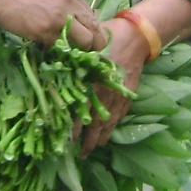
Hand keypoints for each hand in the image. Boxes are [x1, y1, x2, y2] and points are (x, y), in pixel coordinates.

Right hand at [0, 0, 105, 49]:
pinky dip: (57, 50)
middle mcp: (70, 3)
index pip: (92, 15)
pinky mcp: (47, 31)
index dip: (91, 30)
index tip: (86, 39)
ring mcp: (60, 18)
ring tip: (68, 53)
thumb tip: (74, 20)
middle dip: (93, 44)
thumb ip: (64, 3)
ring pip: (85, 41)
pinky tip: (48, 47)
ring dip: (79, 50)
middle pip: (95, 29)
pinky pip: (61, 47)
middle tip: (85, 53)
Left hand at [78, 17, 148, 155]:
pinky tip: (107, 133)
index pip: (81, 111)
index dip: (74, 127)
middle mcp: (106, 94)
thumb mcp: (86, 50)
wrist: (136, 37)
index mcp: (92, 83)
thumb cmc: (107, 39)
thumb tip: (54, 76)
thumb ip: (73, 65)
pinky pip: (120, 116)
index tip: (67, 139)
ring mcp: (119, 97)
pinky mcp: (128, 95)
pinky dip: (112, 127)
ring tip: (93, 149)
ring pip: (109, 123)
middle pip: (96, 123)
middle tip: (81, 154)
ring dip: (100, 138)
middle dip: (88, 140)